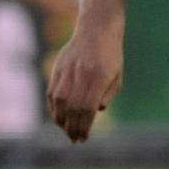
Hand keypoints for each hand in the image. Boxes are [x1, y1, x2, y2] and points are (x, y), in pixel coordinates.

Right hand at [46, 24, 123, 142]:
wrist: (97, 29)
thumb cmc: (111, 56)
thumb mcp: (116, 76)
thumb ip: (107, 95)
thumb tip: (94, 112)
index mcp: (98, 77)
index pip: (87, 108)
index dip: (84, 126)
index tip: (83, 139)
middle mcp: (81, 74)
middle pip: (72, 107)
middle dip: (72, 127)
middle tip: (74, 140)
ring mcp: (67, 70)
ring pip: (59, 101)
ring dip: (61, 120)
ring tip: (66, 130)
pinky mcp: (58, 68)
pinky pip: (52, 92)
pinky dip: (53, 107)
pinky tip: (58, 117)